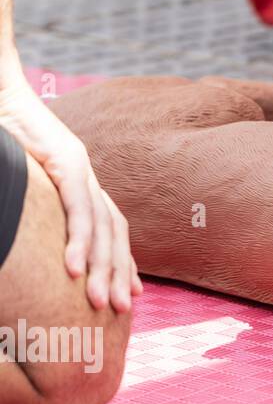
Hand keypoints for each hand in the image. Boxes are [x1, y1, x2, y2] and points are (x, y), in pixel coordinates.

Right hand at [0, 63, 140, 311]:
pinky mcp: (63, 160)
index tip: (130, 294)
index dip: (123, 261)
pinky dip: (78, 239)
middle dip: (119, 274)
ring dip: (102, 267)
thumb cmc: (4, 136)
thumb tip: (24, 238)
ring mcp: (79, 168)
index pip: (111, 228)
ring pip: (101, 227)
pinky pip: (76, 206)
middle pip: (114, 233)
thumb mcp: (23, 181)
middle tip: (122, 312)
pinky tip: (76, 269)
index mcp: (80, 182)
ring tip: (100, 302)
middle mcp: (87, 177)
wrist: (0, 92)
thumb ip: (34, 210)